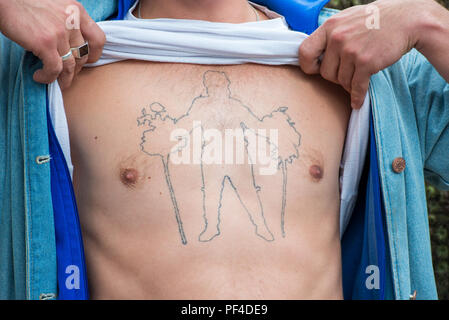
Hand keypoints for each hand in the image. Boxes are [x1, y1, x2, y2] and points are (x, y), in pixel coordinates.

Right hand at [0, 0, 105, 88]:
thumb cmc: (25, 3)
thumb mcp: (55, 7)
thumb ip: (67, 22)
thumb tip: (71, 47)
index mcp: (77, 11)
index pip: (98, 38)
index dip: (94, 54)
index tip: (85, 62)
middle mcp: (72, 21)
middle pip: (83, 55)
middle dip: (76, 69)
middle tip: (66, 75)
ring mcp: (59, 32)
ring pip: (70, 65)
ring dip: (64, 78)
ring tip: (56, 82)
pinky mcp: (45, 43)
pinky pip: (54, 69)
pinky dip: (48, 77)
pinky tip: (39, 76)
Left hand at [298, 0, 434, 108]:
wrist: (406, 19)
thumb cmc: (375, 20)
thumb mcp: (346, 18)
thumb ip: (330, 34)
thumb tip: (315, 52)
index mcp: (329, 27)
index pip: (304, 52)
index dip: (308, 65)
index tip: (316, 70)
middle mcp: (338, 38)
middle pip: (325, 72)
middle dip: (335, 77)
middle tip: (347, 72)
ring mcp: (352, 50)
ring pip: (341, 81)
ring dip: (349, 83)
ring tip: (359, 75)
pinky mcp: (366, 62)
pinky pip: (356, 87)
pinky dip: (358, 96)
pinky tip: (358, 101)